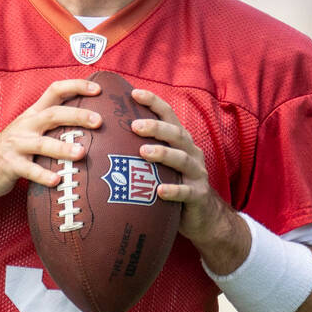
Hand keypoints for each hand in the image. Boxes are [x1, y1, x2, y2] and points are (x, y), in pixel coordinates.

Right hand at [0, 78, 102, 201]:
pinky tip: (57, 180)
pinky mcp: (10, 165)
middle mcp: (26, 125)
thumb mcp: (30, 130)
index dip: (76, 86)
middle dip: (77, 115)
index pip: (55, 90)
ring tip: (81, 153)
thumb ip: (53, 125)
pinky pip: (29, 171)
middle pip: (53, 114)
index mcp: (33, 114)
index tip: (98, 89)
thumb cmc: (13, 150)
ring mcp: (17, 145)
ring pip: (42, 144)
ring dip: (62, 148)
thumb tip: (88, 122)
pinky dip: (43, 176)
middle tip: (99, 121)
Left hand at [130, 88, 244, 258]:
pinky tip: (159, 191)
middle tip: (133, 126)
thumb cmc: (174, 185)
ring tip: (143, 152)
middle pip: (176, 134)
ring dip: (162, 153)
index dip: (154, 103)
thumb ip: (145, 149)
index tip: (134, 93)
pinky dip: (173, 190)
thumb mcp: (162, 165)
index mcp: (181, 142)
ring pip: (182, 159)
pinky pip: (187, 192)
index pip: (169, 116)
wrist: (204, 217)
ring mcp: (197, 174)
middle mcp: (191, 153)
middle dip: (155, 127)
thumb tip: (108, 135)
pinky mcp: (199, 196)